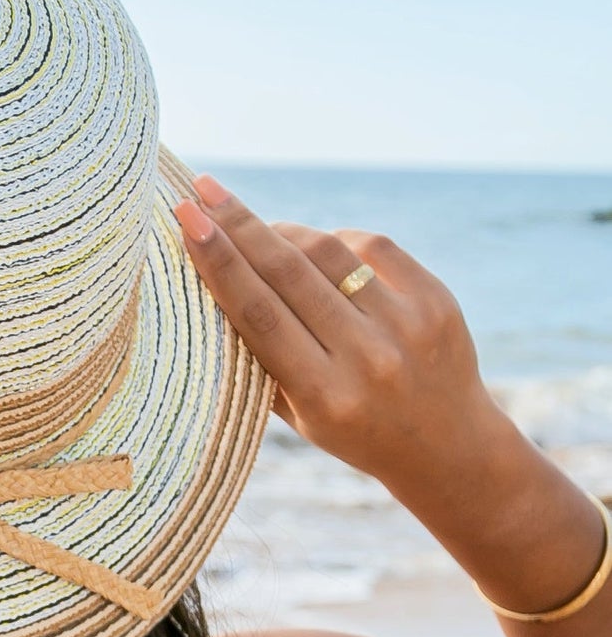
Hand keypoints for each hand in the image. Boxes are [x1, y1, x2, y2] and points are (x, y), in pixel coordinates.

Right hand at [172, 174, 504, 490]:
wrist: (448, 447)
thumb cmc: (351, 429)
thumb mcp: (297, 413)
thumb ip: (259, 358)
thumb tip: (213, 280)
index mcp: (323, 395)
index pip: (259, 314)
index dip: (220, 262)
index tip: (188, 219)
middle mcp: (367, 359)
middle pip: (288, 273)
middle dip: (238, 225)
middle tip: (203, 190)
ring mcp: (406, 326)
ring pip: (328, 252)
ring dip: (282, 232)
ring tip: (252, 226)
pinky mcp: (436, 300)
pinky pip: (373, 246)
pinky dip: (334, 240)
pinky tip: (315, 248)